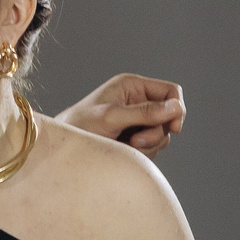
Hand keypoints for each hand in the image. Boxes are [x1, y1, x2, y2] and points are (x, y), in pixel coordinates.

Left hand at [57, 73, 185, 156]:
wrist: (63, 149)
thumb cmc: (80, 126)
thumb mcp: (113, 117)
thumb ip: (145, 112)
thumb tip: (177, 107)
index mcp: (133, 86)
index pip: (170, 91)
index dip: (176, 108)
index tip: (174, 127)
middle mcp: (137, 101)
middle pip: (169, 117)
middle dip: (155, 132)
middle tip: (135, 140)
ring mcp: (137, 121)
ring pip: (162, 135)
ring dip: (148, 145)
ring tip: (125, 145)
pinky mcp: (134, 138)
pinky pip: (152, 148)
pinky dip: (142, 153)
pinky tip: (123, 151)